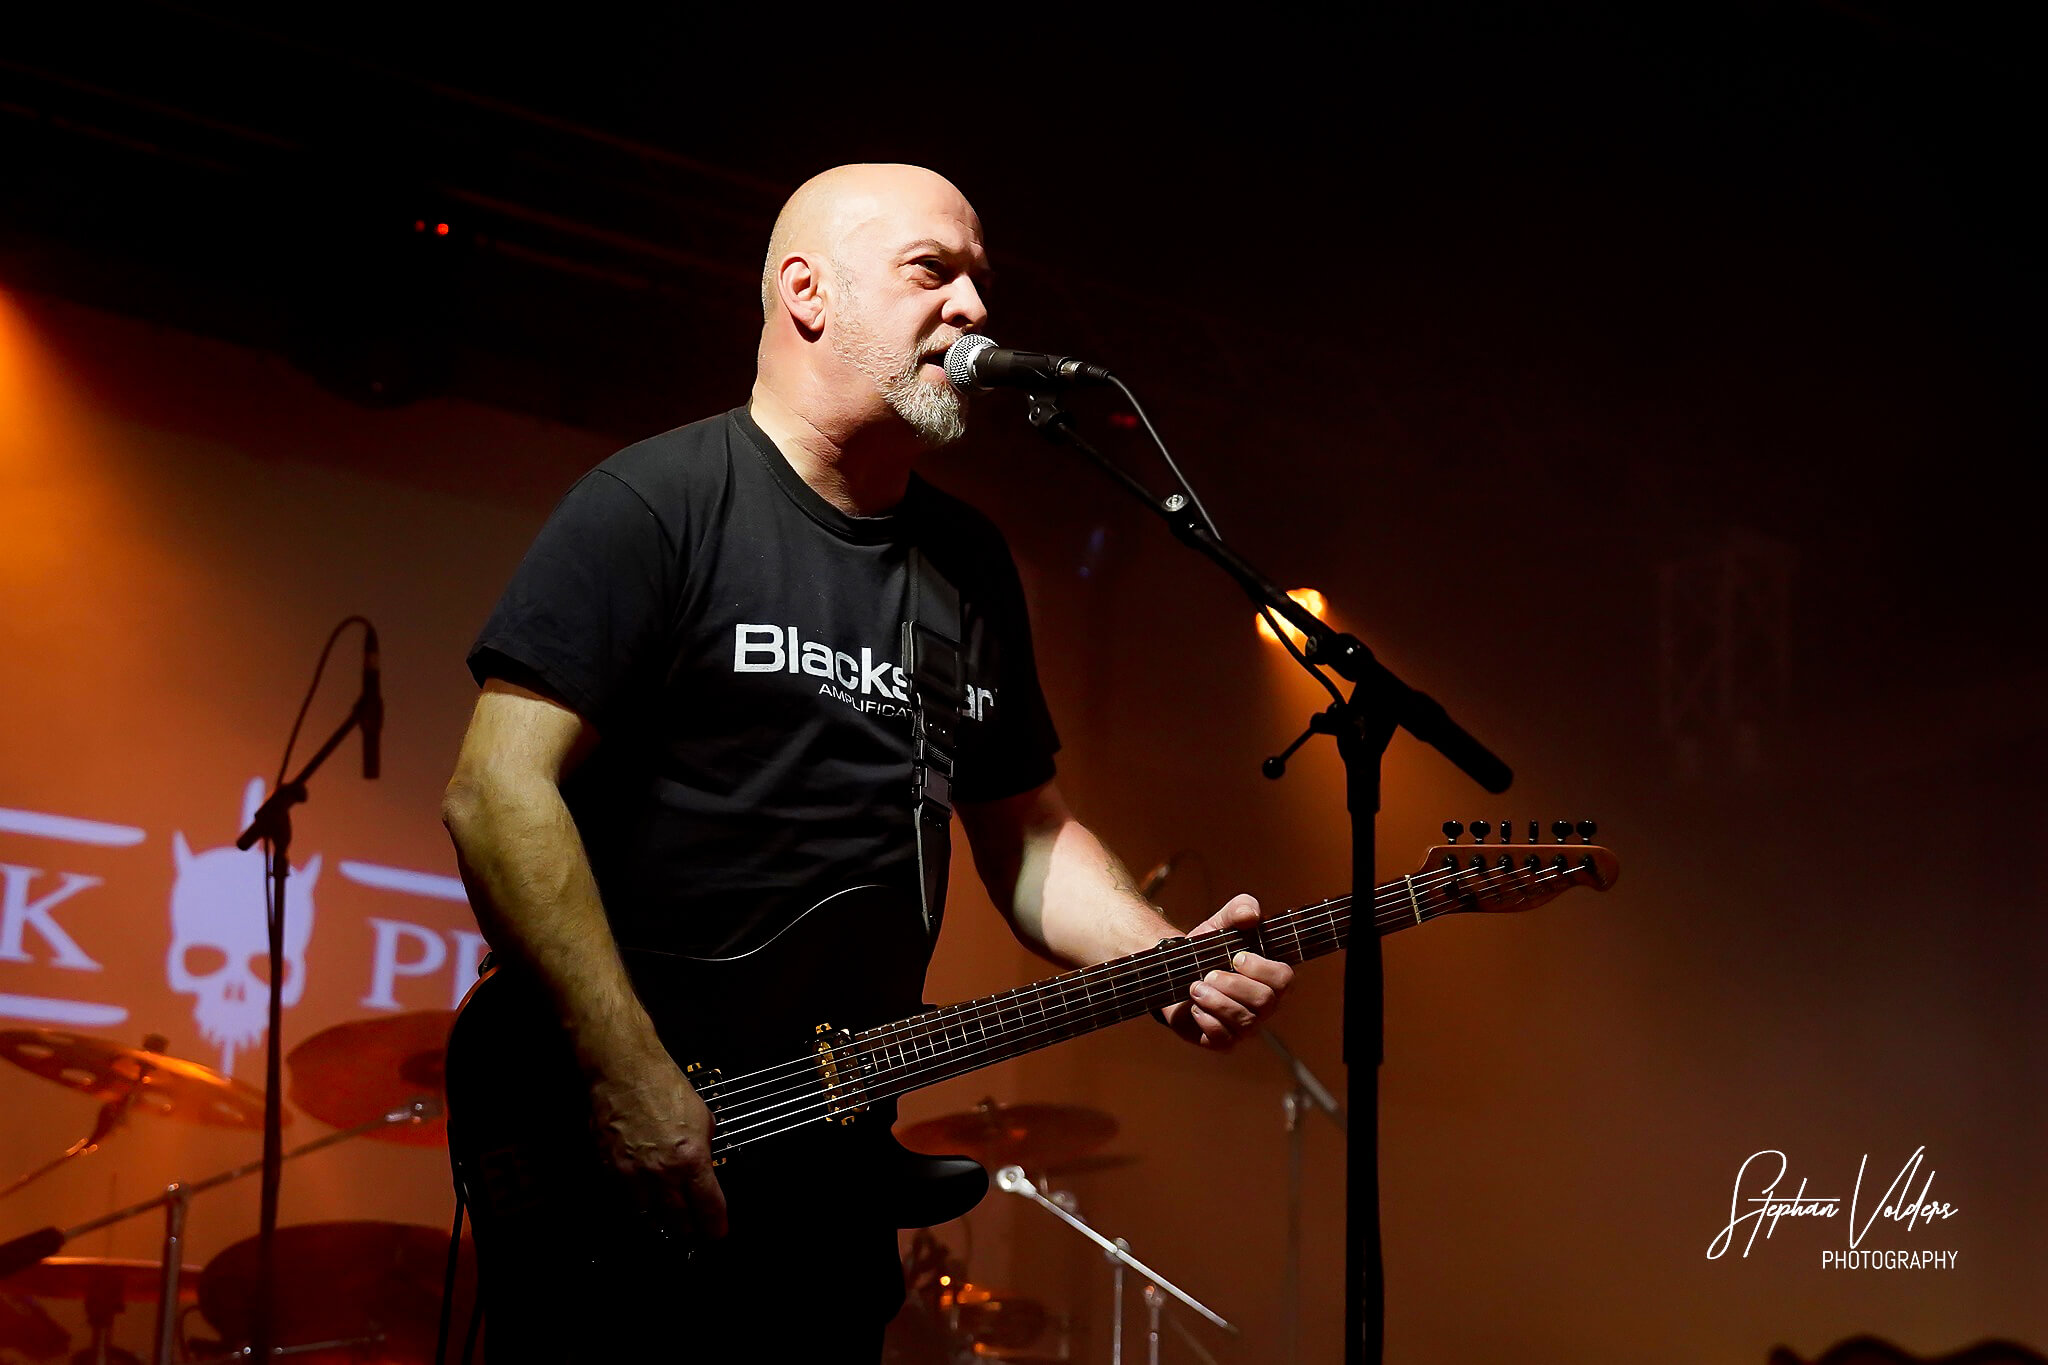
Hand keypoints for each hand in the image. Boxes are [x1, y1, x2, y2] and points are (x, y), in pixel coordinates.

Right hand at [588, 1050, 728, 1241]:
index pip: (708, 1208)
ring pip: (650, 1217)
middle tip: (695, 1228)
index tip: (717, 1232)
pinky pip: (626, 1200)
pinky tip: (645, 1198)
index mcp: (691, 1160)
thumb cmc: (663, 1087)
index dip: (715, 1226)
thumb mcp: (703, 1118)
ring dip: (662, 1219)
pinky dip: (638, 1203)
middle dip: (690, 1228)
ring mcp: (633, 1176)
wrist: (624, 1072)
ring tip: (670, 1218)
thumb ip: (705, 1148)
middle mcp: (662, 1174)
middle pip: (679, 1221)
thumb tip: (705, 1166)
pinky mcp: (611, 1171)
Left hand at [1158, 894, 1293, 1050]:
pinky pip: (1223, 1038)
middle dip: (1233, 985)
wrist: (1176, 970)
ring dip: (1216, 1001)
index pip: (1284, 979)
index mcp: (1271, 977)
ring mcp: (1245, 1025)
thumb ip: (1240, 908)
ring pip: (1244, 1021)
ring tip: (1195, 987)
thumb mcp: (1222, 922)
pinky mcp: (1222, 1040)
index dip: (1261, 969)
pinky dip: (1206, 1020)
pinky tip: (1195, 1006)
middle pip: (1264, 1002)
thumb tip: (1251, 915)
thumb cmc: (1208, 947)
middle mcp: (1264, 1005)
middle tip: (1209, 974)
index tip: (1237, 957)